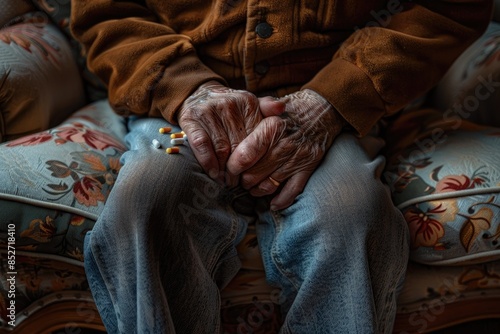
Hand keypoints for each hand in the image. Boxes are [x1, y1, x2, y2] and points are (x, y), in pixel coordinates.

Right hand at [177, 81, 283, 183]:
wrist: (198, 94)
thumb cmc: (230, 108)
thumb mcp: (250, 105)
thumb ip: (266, 109)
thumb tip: (281, 108)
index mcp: (247, 103)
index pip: (256, 136)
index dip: (255, 158)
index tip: (255, 174)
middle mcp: (229, 105)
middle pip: (238, 145)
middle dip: (240, 168)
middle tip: (239, 183)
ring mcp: (209, 111)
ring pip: (221, 148)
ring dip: (224, 169)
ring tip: (227, 182)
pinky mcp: (192, 119)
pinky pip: (202, 144)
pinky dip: (208, 161)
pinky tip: (213, 173)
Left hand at [227, 89, 345, 209]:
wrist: (321, 111)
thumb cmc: (287, 110)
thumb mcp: (266, 106)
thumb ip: (245, 117)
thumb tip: (227, 132)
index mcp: (271, 127)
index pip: (244, 156)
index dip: (232, 167)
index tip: (227, 169)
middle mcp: (283, 144)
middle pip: (253, 174)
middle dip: (241, 180)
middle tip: (237, 179)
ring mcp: (297, 158)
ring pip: (269, 185)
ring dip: (256, 190)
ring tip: (251, 186)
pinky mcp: (308, 168)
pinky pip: (292, 191)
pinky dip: (280, 200)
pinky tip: (272, 203)